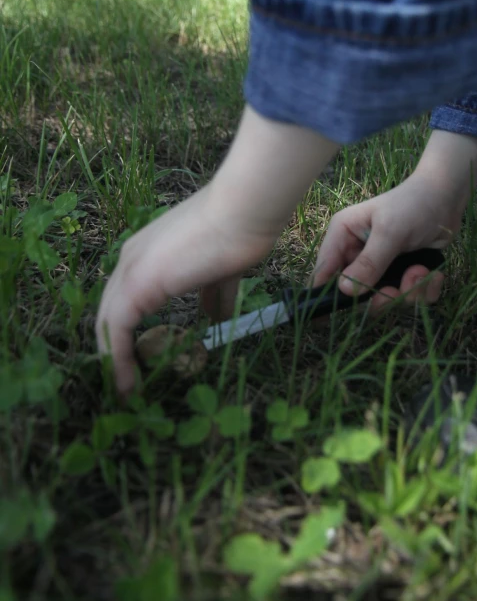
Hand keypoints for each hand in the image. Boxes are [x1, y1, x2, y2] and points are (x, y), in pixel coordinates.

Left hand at [96, 106, 337, 393]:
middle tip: (129, 379)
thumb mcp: (222, 271)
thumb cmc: (239, 233)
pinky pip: (116, 330)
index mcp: (148, 252)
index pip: (126, 298)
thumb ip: (213, 293)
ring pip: (108, 323)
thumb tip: (216, 317)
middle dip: (118, 348)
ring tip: (127, 388)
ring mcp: (131, 269)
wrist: (244, 212)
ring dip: (115, 359)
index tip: (142, 358)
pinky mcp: (136, 285)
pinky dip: (118, 359)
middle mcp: (131, 258)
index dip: (129, 330)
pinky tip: (129, 383)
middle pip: (110, 312)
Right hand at [313, 131, 476, 308]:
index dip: (324, 295)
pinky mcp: (402, 273)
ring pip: (385, 298)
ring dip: (407, 292)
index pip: (324, 270)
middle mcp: (358, 253)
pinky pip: (408, 296)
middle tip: (396, 290)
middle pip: (356, 294)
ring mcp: (381, 265)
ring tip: (421, 272)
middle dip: (381, 296)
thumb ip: (369, 262)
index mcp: (343, 235)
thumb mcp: (390, 232)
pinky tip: (432, 273)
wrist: (448, 198)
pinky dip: (423, 290)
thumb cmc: (413, 205)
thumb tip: (344, 290)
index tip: (326, 321)